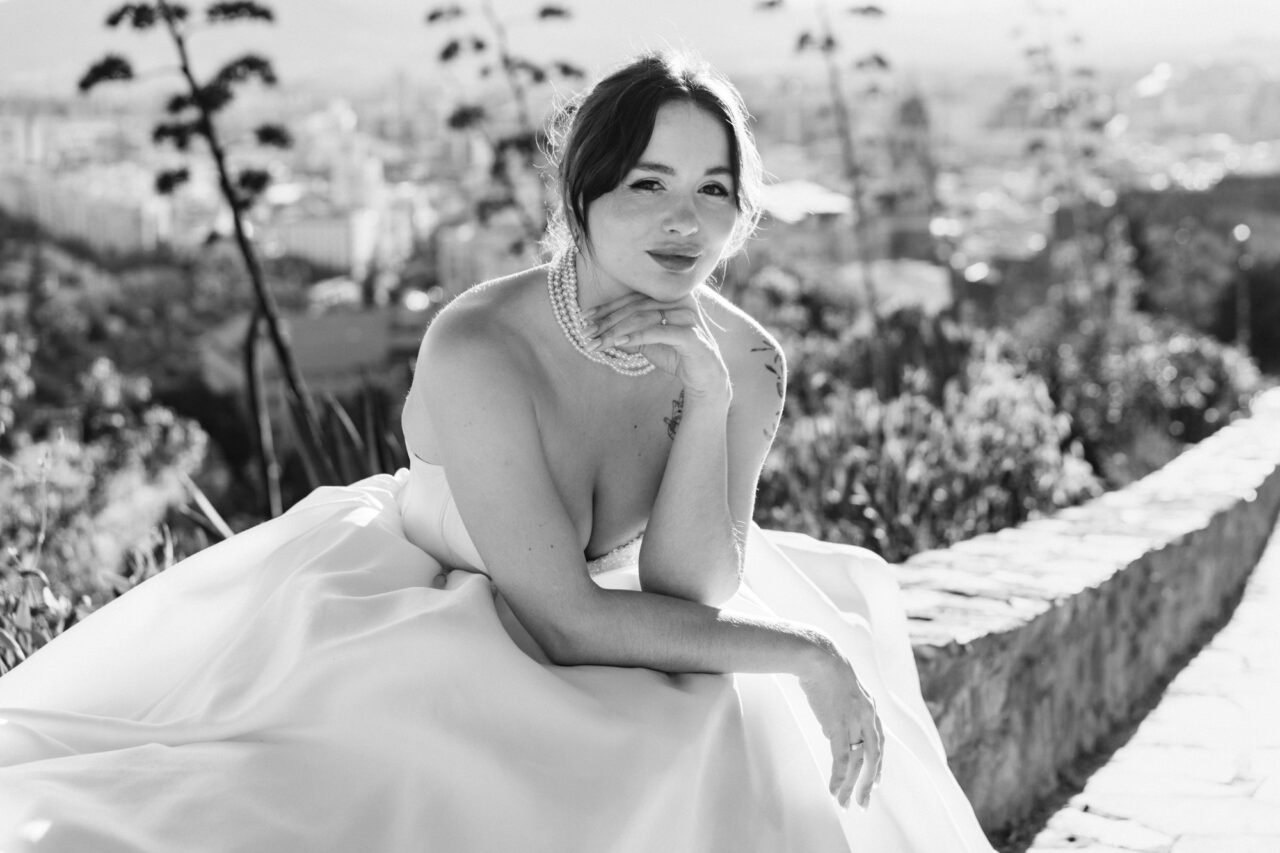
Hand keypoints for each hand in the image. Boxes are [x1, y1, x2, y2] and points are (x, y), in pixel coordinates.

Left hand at [585, 292, 729, 401]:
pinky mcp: (691, 335)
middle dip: (607, 320)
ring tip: (596, 341)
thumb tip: (599, 329)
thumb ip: (629, 332)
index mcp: (671, 295)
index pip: (633, 297)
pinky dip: (637, 337)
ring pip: (644, 317)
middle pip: (636, 306)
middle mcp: (681, 300)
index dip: (607, 307)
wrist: (705, 378)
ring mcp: (688, 316)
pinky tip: (618, 343)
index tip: (584, 317)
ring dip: (616, 330)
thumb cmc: (677, 355)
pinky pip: (659, 332)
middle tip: (585, 331)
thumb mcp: (647, 341)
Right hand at [797, 640, 883, 808]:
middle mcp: (867, 718)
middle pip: (874, 757)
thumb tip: (832, 732)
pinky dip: (839, 776)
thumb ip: (842, 712)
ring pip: (858, 762)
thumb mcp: (841, 691)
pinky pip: (842, 758)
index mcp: (870, 708)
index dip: (878, 764)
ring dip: (851, 785)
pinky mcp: (838, 725)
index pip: (879, 743)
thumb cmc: (824, 667)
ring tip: (844, 803)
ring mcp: (854, 722)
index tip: (876, 782)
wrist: (818, 656)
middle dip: (869, 782)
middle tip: (864, 803)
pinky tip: (834, 789)